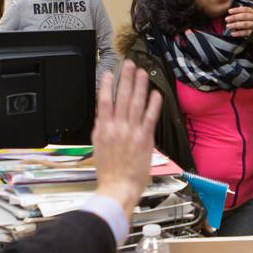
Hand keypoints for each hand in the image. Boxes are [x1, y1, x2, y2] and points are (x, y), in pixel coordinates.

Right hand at [92, 61, 162, 213]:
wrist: (118, 187)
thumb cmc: (109, 172)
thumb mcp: (98, 147)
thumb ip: (101, 130)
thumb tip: (103, 118)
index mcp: (103, 129)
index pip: (104, 101)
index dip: (107, 85)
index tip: (110, 73)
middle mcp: (116, 128)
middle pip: (121, 97)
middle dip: (125, 79)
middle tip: (129, 64)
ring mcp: (131, 132)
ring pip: (135, 103)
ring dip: (139, 86)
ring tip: (142, 73)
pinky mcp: (144, 139)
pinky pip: (150, 117)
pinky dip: (153, 104)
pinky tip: (155, 93)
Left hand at [224, 6, 252, 38]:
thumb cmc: (251, 19)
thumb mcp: (249, 13)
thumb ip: (242, 11)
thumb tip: (234, 8)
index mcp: (252, 12)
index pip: (245, 9)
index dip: (236, 10)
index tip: (229, 11)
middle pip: (244, 16)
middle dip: (234, 17)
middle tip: (226, 19)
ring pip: (245, 24)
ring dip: (235, 25)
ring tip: (228, 26)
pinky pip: (246, 33)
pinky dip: (238, 33)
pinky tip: (232, 33)